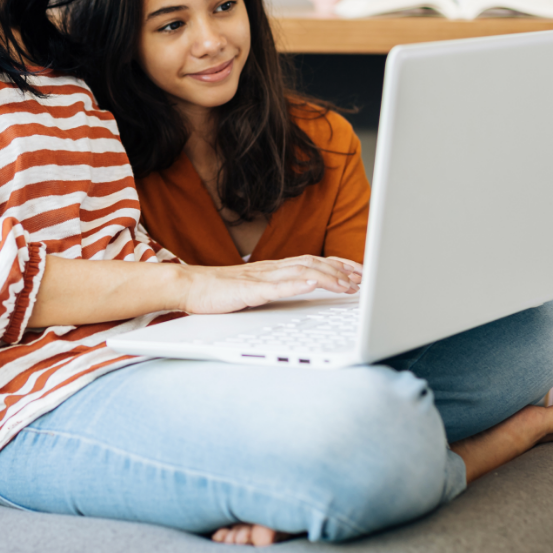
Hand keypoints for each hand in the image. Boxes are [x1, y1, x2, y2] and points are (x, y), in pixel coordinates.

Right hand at [180, 255, 359, 315]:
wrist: (190, 287)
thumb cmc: (221, 291)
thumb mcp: (257, 288)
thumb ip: (279, 287)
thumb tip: (305, 291)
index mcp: (275, 269)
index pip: (313, 261)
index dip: (338, 264)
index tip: (360, 270)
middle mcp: (272, 269)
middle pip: (312, 264)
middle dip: (340, 271)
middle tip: (363, 279)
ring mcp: (260, 278)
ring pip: (299, 273)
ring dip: (326, 277)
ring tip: (346, 284)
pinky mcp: (248, 290)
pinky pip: (274, 287)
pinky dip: (295, 285)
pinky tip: (311, 285)